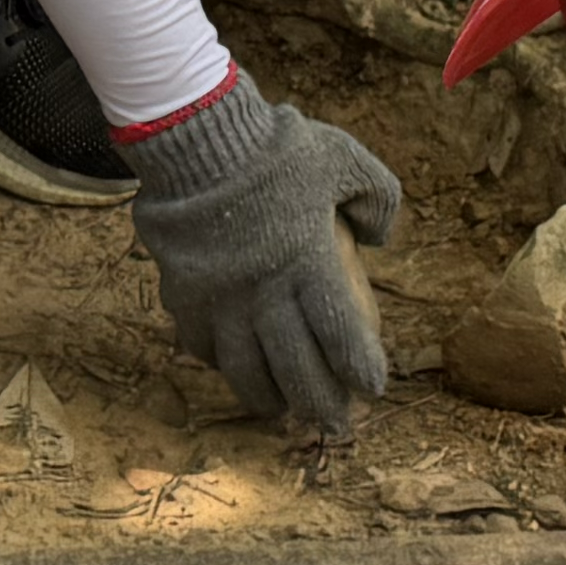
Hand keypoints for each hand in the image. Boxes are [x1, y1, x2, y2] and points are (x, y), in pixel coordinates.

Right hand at [129, 72, 401, 433]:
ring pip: (244, 370)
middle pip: (295, 368)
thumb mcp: (345, 160)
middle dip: (320, 404)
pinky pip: (202, 345)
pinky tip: (232, 368)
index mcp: (309, 264)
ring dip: (267, 397)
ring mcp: (220, 300)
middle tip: (335, 427)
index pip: (341, 335)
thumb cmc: (276, 148)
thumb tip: (381, 239)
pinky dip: (220, 363)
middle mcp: (265, 293)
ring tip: (281, 411)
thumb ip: (377, 200)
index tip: (373, 389)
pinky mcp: (184, 295)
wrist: (195, 137)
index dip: (360, 369)